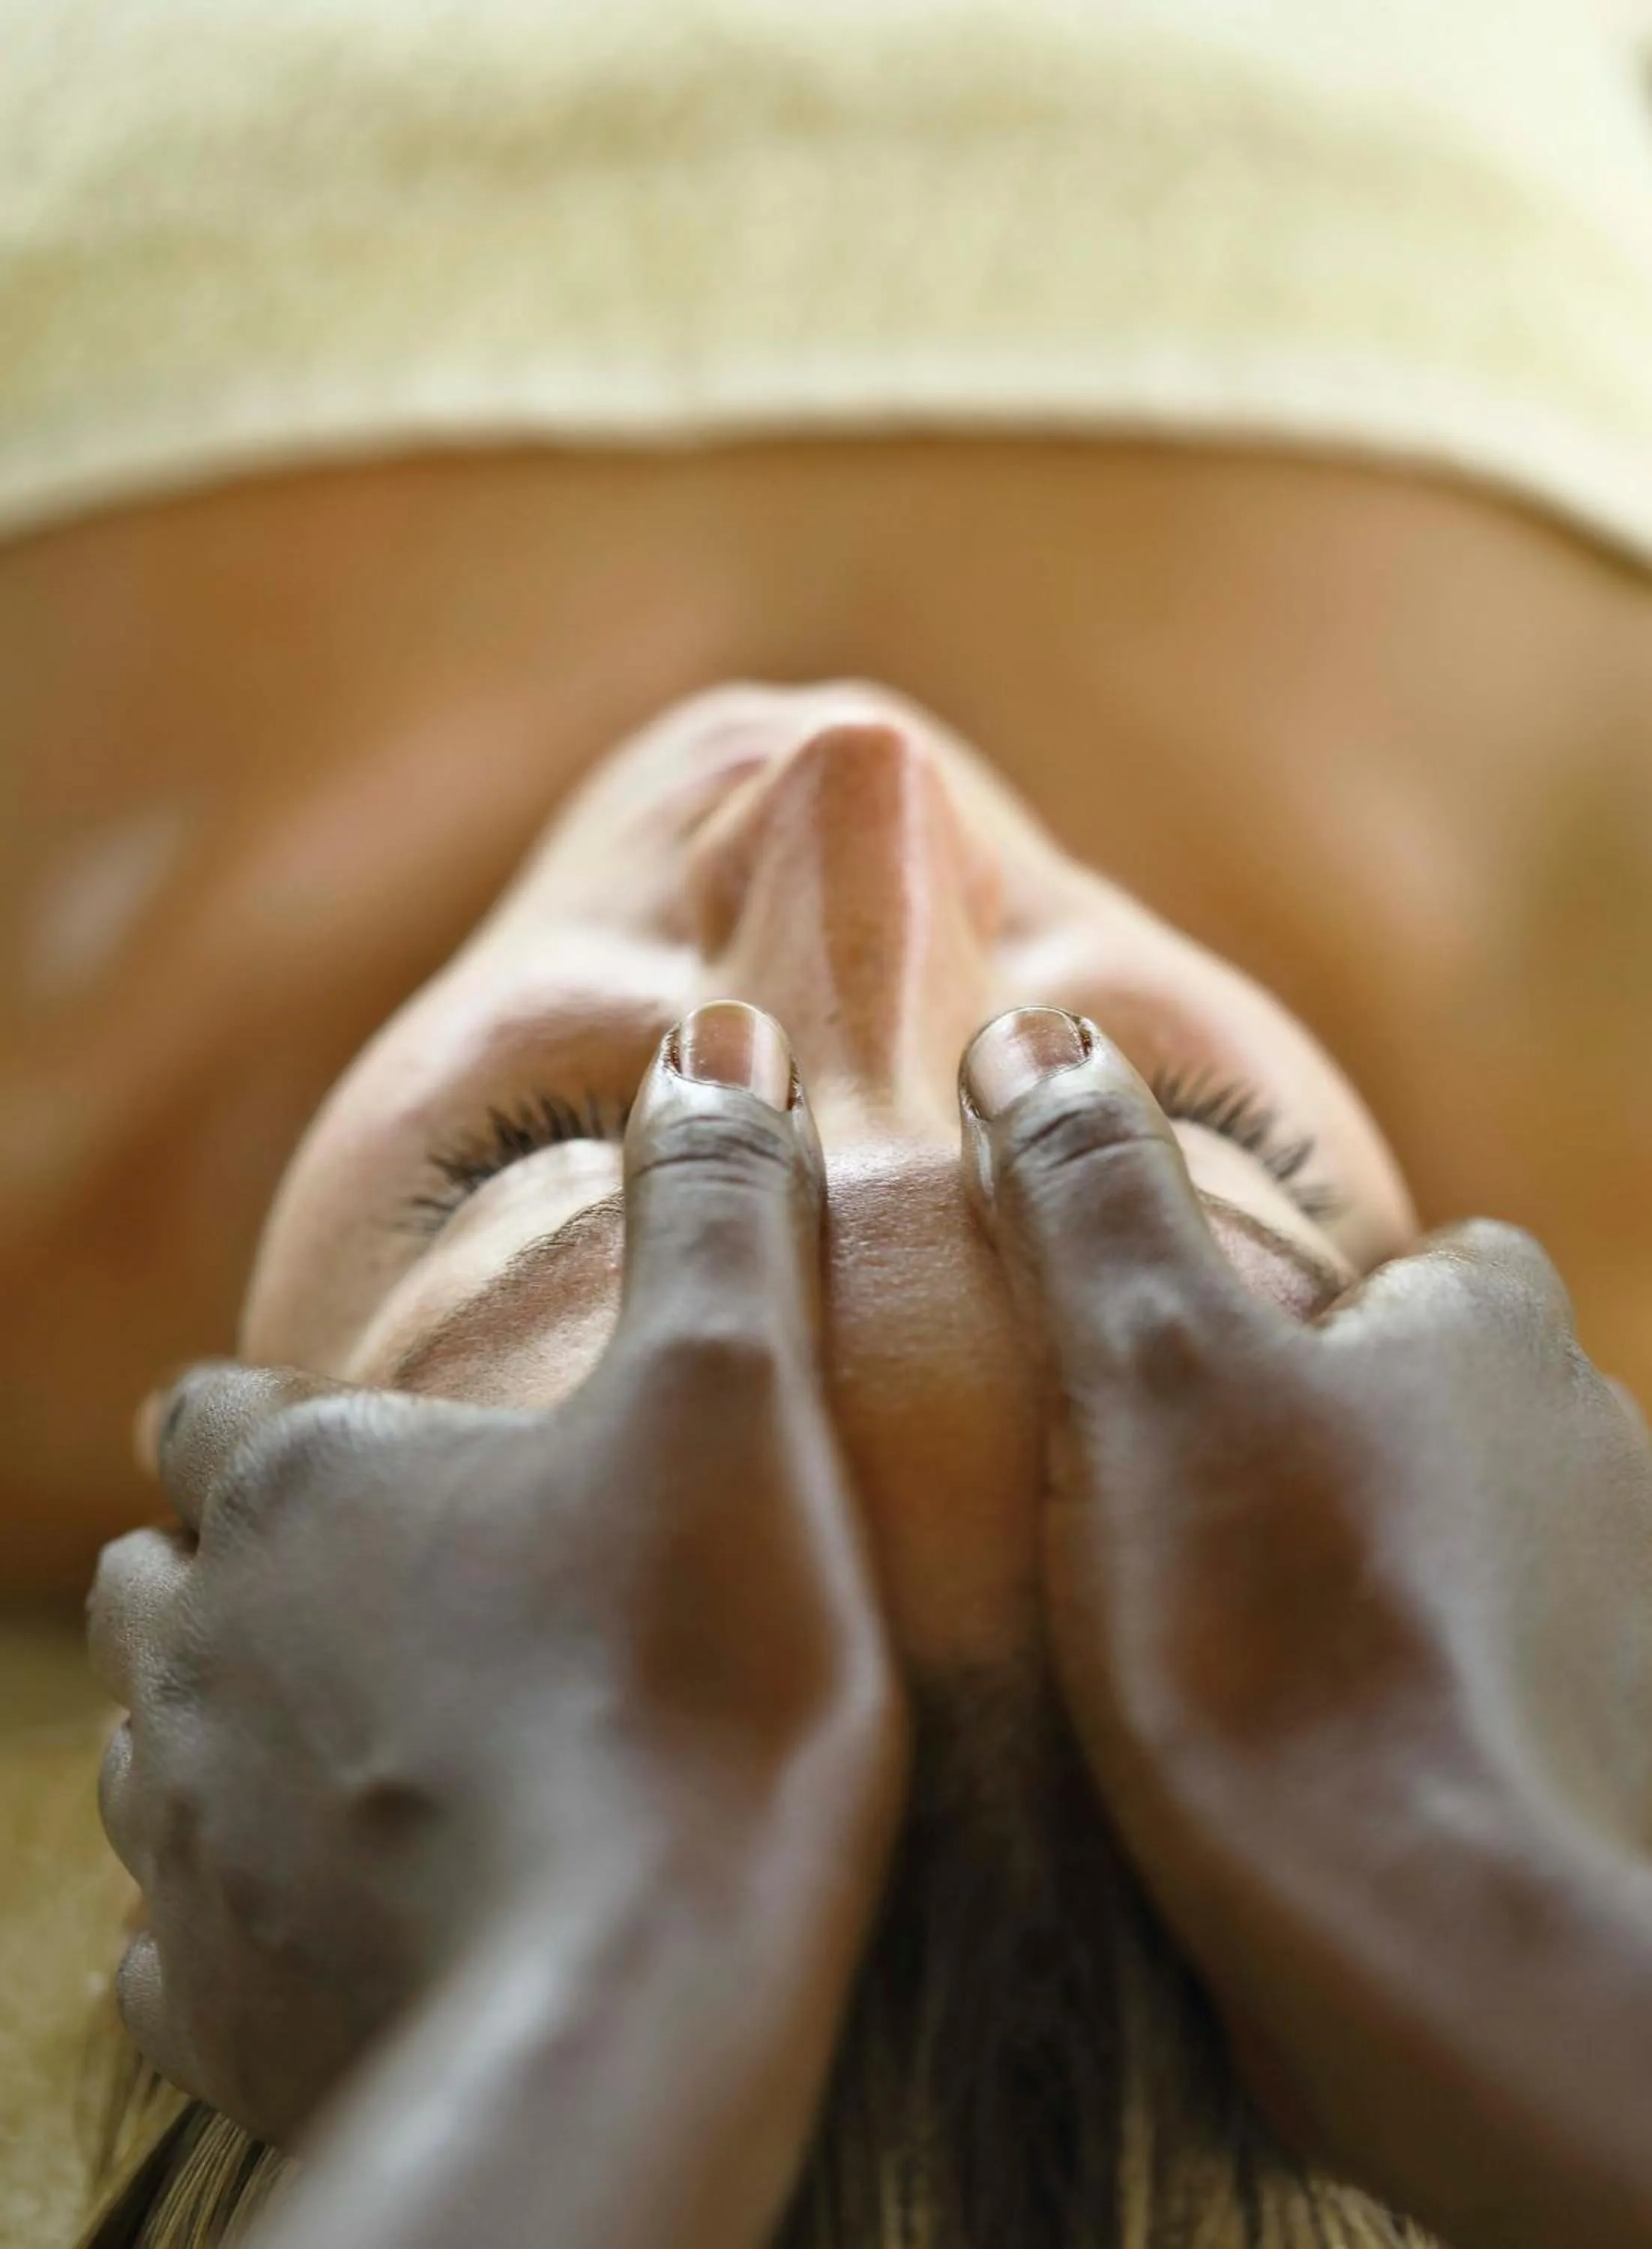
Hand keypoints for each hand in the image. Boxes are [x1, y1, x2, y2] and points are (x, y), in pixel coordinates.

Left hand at [88, 1003, 905, 2167]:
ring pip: (150, 1744)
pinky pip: (169, 1940)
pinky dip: (237, 1907)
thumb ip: (718, 1205)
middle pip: (167, 1573)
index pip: (217, 1411)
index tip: (361, 1445)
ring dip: (231, 1727)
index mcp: (303, 1484)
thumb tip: (718, 1036)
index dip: (274, 1419)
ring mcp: (190, 1830)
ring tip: (369, 1747)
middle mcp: (204, 1641)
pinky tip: (343, 1913)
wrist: (637, 2002)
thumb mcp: (736, 1397)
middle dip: (239, 1566)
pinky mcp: (211, 1999)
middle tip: (381, 1593)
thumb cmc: (697, 1675)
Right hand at [961, 1006, 1651, 2248]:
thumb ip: (1091, 1190)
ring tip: (1201, 1647)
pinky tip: (1281, 1759)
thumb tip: (1034, 1029)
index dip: (1300, 1303)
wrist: (1435, 1955)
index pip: (1423, 1265)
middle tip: (1159, 1511)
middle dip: (1321, 1442)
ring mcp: (1610, 1621)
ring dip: (1352, 1576)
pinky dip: (1390, 1698)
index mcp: (1494, 1339)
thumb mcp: (1143, 1367)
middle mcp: (1591, 1459)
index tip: (1185, 1376)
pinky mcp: (1588, 1762)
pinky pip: (1469, 1685)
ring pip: (1457, 1555)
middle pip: (1435, 1411)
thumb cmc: (1279, 1632)